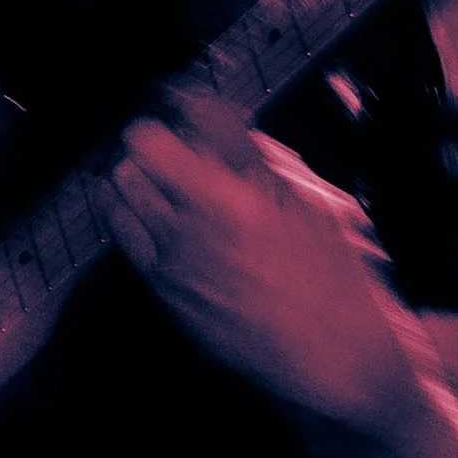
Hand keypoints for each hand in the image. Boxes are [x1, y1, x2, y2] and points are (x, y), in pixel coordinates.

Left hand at [101, 89, 418, 430]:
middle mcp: (202, 218)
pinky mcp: (161, 286)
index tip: (186, 97)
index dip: (187, 97)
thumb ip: (263, 163)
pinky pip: (122, 229)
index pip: (193, 112)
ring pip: (122, 181)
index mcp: (250, 191)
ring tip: (165, 180)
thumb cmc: (335, 286)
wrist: (328, 360)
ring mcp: (175, 255)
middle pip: (143, 141)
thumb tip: (225, 128)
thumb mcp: (316, 206)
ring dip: (140, 171)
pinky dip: (131, 211)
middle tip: (179, 144)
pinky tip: (156, 216)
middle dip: (159, 135)